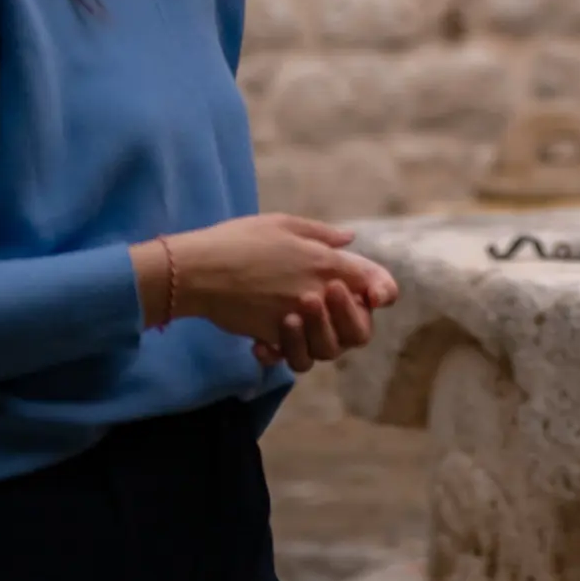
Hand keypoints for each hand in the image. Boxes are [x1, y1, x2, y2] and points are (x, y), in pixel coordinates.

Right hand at [133, 215, 396, 375]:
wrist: (197, 270)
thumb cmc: (237, 240)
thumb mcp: (281, 223)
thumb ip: (320, 234)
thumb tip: (350, 240)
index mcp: (326, 262)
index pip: (376, 282)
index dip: (383, 290)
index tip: (375, 295)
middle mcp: (318, 293)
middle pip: (360, 329)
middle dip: (353, 323)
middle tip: (329, 308)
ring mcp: (298, 319)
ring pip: (328, 350)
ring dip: (318, 337)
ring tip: (295, 317)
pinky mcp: (274, 337)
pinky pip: (292, 357)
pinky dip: (285, 351)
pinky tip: (267, 341)